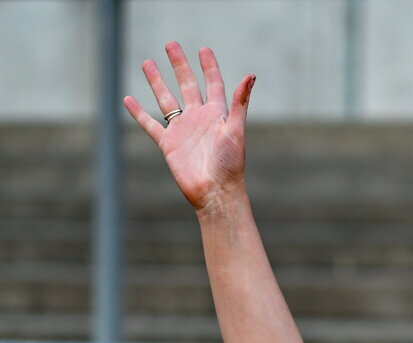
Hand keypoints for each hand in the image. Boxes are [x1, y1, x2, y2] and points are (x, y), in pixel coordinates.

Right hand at [123, 42, 254, 211]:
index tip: (204, 50)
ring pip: (166, 100)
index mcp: (217, 114)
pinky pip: (150, 124)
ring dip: (157, 82)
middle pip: (187, 85)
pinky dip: (138, 113)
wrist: (215, 193)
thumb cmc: (230, 165)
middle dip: (179, 65)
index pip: (213, 84)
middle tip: (171, 45)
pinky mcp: (168, 144)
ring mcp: (182, 131)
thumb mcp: (236, 131)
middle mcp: (199, 119)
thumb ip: (240, 103)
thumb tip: (250, 75)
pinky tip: (128, 100)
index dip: (209, 67)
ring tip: (147, 63)